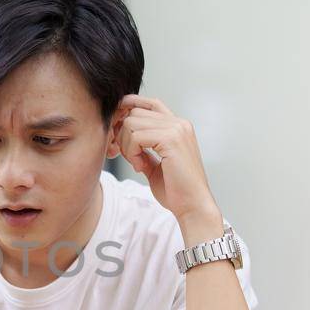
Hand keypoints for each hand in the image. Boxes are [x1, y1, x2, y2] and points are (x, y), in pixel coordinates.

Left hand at [113, 95, 220, 230]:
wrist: (192, 206)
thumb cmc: (175, 189)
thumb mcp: (153, 164)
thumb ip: (141, 148)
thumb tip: (120, 135)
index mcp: (178, 126)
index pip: (149, 103)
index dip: (129, 109)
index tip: (117, 129)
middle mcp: (179, 123)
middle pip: (135, 112)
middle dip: (122, 134)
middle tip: (126, 155)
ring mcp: (176, 129)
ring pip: (132, 123)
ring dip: (126, 145)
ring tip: (137, 163)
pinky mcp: (171, 139)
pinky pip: (136, 136)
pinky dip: (131, 152)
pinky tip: (139, 166)